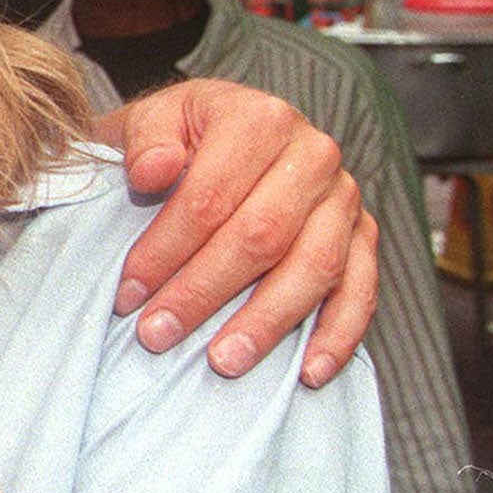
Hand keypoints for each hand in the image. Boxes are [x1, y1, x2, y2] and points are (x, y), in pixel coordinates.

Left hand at [96, 79, 375, 385]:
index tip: (128, 293)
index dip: (165, 250)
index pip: (210, 197)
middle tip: (158, 334)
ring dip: (266, 322)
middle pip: (260, 236)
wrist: (222, 130)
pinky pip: (361, 289)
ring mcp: (344, 198)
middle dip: (204, 293)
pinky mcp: (364, 235)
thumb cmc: (179, 135)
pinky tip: (308, 371)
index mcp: (260, 120)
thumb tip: (151, 171)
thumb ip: (146, 140)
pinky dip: (338, 334)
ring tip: (222, 361)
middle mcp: (313, 155)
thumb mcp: (151, 120)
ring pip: (314, 268)